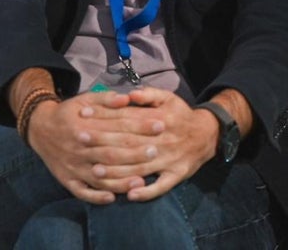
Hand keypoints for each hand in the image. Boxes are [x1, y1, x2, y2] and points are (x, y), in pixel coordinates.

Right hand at [25, 90, 153, 204]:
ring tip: (142, 180)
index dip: (139, 126)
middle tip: (156, 151)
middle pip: (111, 153)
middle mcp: (78, 148)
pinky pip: (82, 192)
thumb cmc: (68, 113)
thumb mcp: (83, 99)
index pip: (117, 128)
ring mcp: (73, 166)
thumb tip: (127, 99)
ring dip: (121, 180)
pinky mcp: (67, 179)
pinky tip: (112, 198)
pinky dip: (96, 197)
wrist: (39, 128)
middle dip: (135, 153)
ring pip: (100, 177)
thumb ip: (105, 98)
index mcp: (83, 126)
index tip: (158, 125)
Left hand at [77, 88, 217, 201]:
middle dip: (102, 141)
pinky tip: (129, 195)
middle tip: (80, 140)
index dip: (103, 115)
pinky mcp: (177, 175)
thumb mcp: (167, 97)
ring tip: (95, 171)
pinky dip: (146, 192)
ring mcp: (169, 160)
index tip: (82, 115)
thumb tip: (130, 93)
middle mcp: (162, 140)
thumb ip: (148, 94)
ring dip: (117, 171)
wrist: (208, 134)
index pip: (126, 117)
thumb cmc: (181, 114)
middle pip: (128, 141)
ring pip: (140, 166)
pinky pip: (161, 186)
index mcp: (158, 118)